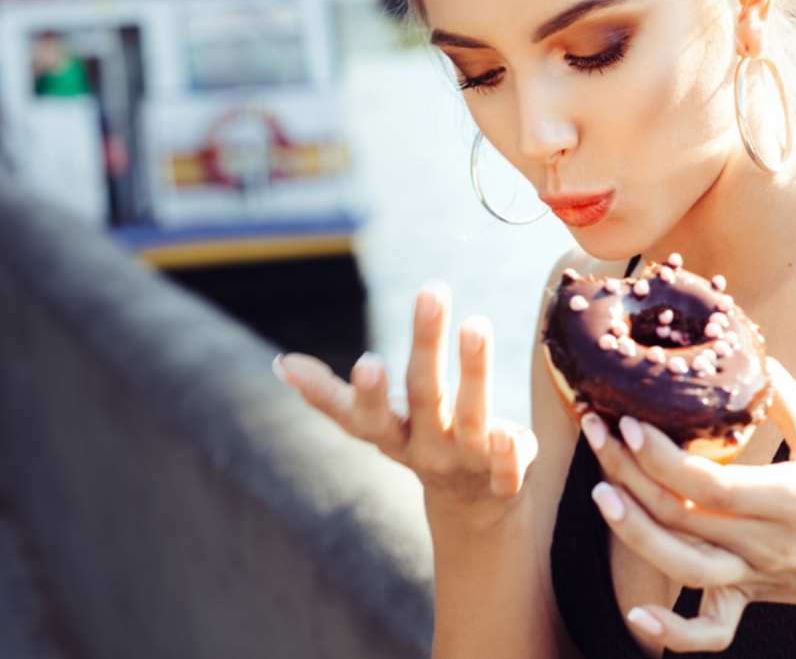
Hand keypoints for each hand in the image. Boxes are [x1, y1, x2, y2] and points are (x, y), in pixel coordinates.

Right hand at [273, 282, 538, 508]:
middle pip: (426, 395)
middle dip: (426, 345)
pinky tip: (511, 431)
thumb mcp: (375, 424)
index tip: (367, 360)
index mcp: (390, 433)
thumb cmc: (419, 440)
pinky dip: (510, 453)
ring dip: (475, 372)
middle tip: (429, 292)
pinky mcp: (504, 479)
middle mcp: (426, 448)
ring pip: (472, 419)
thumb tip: (281, 364)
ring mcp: (466, 464)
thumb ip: (330, 397)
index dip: (367, 393)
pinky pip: (508, 470)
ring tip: (475, 323)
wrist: (473, 507)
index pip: (369, 415)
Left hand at [582, 358, 795, 652]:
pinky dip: (674, 632)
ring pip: (683, 566)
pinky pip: (711, 629)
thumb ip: (786, 398)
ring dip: (635, 532)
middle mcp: (766, 543)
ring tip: (600, 491)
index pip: (710, 484)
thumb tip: (752, 353)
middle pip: (683, 516)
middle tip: (596, 431)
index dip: (662, 458)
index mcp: (789, 500)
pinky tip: (638, 616)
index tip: (629, 421)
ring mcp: (756, 575)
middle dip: (629, 474)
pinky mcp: (751, 596)